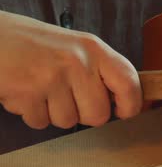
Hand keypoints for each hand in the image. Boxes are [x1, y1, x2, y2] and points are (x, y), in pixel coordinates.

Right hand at [0, 11, 141, 128]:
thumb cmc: (31, 44)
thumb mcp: (73, 46)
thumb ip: (99, 70)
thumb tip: (123, 101)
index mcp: (93, 48)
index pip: (128, 82)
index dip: (131, 104)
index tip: (124, 112)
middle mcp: (77, 62)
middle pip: (98, 115)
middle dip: (83, 114)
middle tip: (66, 96)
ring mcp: (52, 78)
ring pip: (68, 122)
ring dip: (53, 112)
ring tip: (41, 88)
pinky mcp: (28, 93)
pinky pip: (41, 122)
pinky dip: (32, 113)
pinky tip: (25, 91)